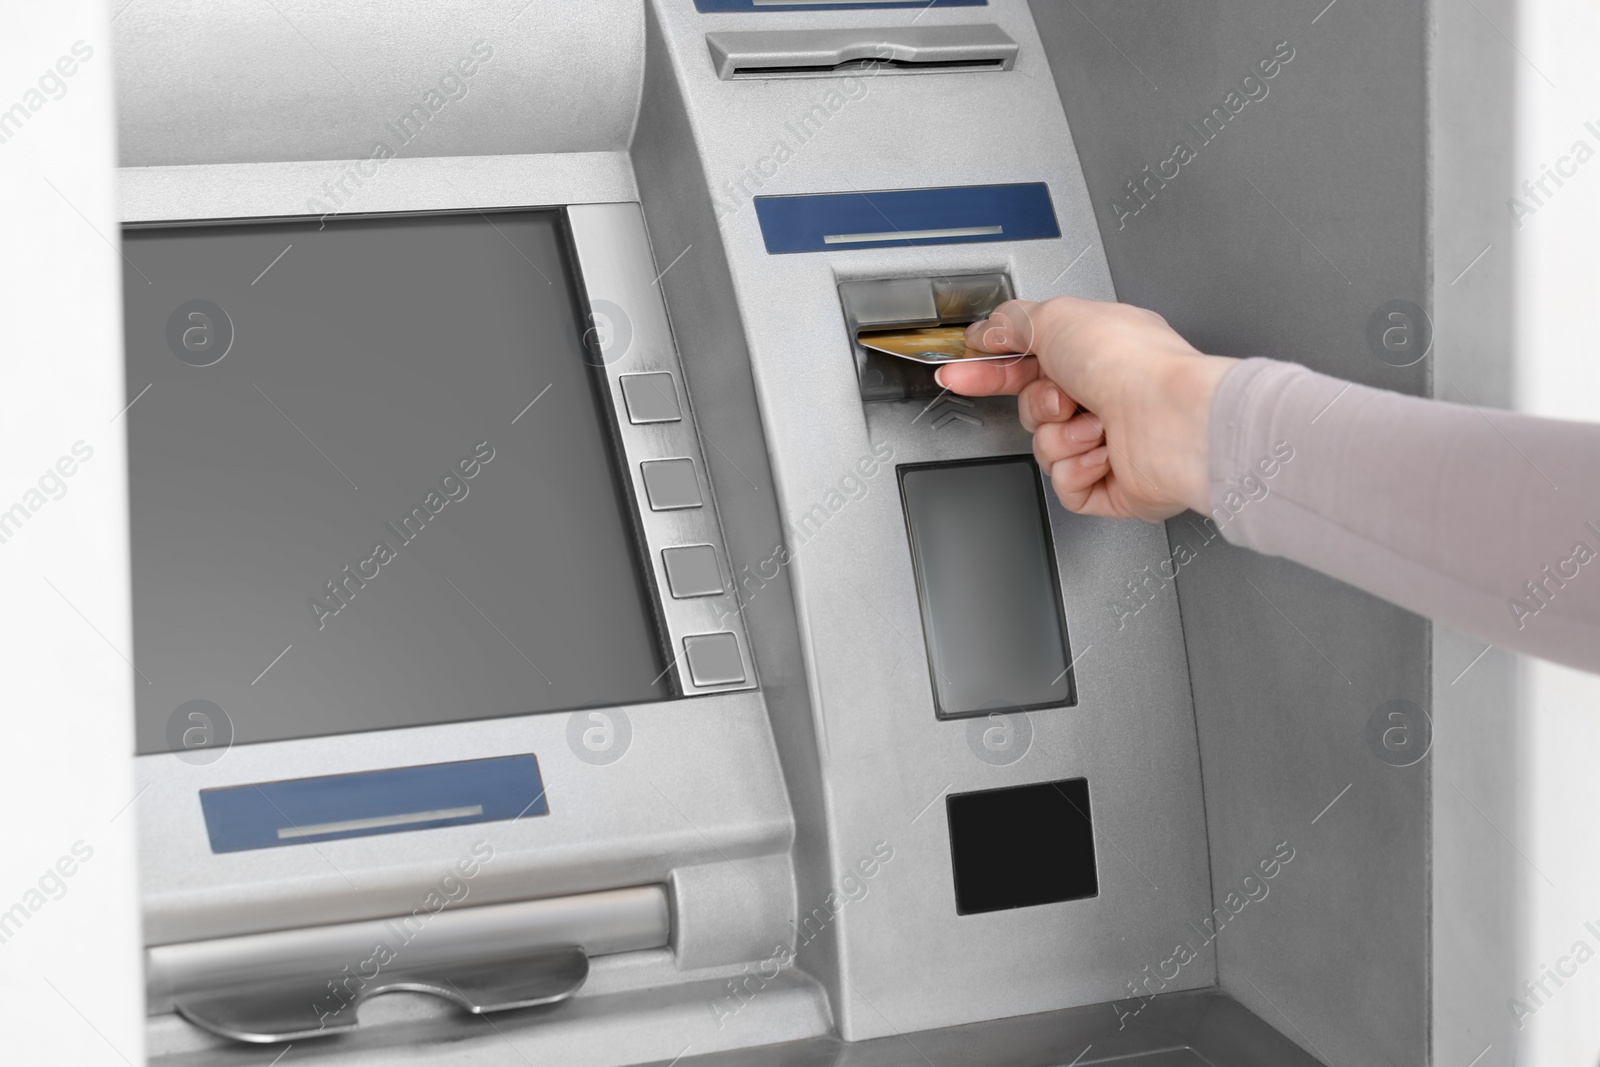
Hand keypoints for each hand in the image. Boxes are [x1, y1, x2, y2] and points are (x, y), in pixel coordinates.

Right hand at [935, 296, 1237, 521]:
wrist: (1171, 420)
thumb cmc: (1133, 364)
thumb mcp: (1058, 316)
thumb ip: (1013, 322)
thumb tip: (988, 331)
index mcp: (1097, 349)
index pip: (1027, 360)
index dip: (988, 368)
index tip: (957, 372)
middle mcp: (1106, 393)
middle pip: (1031, 407)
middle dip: (1037, 404)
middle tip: (1062, 397)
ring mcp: (1109, 439)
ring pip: (1044, 447)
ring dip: (1060, 436)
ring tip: (1095, 424)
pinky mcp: (1111, 483)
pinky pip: (1063, 484)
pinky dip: (1078, 468)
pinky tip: (1104, 453)